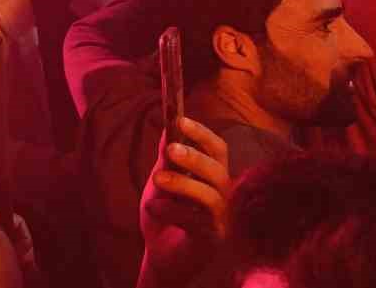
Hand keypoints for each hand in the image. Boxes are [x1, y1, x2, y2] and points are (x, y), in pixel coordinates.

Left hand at [138, 117, 231, 287]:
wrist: (158, 254)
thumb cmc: (164, 215)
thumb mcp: (160, 182)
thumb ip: (165, 160)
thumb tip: (166, 128)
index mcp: (211, 177)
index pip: (218, 150)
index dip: (202, 134)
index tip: (180, 120)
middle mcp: (222, 196)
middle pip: (218, 171)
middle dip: (195, 158)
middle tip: (170, 149)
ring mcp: (221, 220)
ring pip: (211, 196)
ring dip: (183, 184)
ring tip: (157, 180)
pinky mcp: (213, 240)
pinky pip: (197, 222)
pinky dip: (171, 212)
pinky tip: (152, 209)